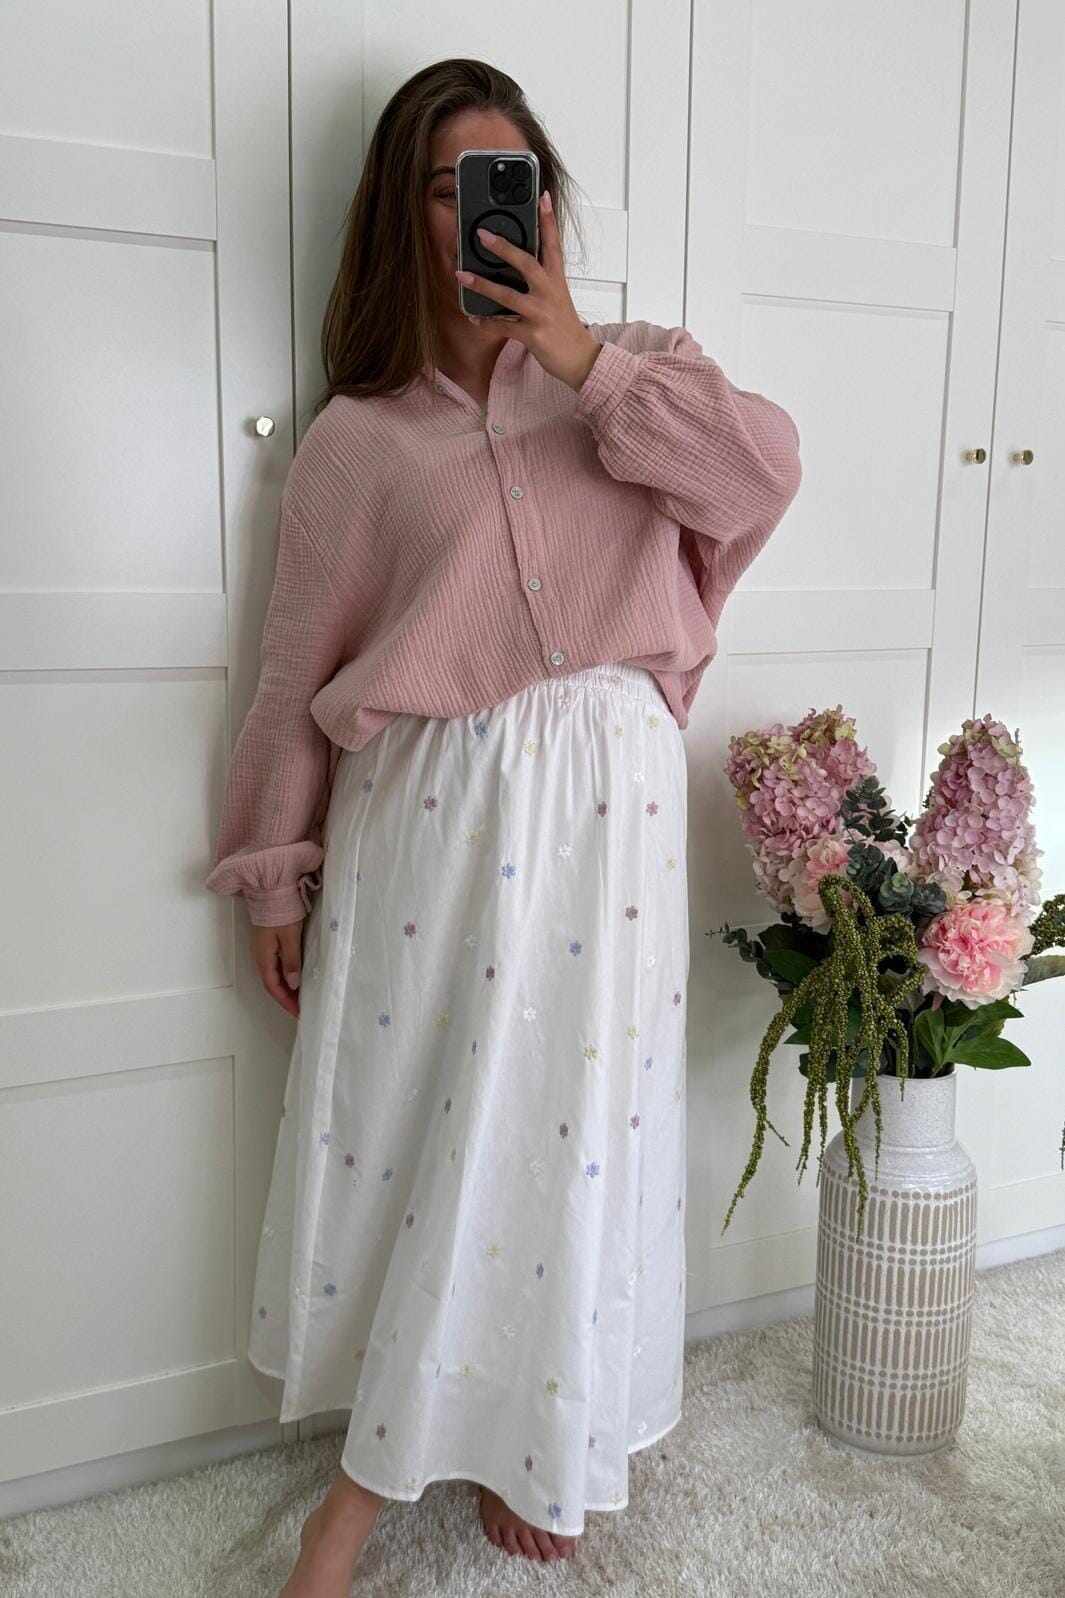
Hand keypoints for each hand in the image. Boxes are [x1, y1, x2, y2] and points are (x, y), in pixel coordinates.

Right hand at [251, 918, 304, 1017]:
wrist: (271, 889)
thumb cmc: (281, 911)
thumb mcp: (290, 937)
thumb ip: (292, 961)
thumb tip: (293, 984)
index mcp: (263, 956)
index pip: (273, 986)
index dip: (285, 1001)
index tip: (297, 1012)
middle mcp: (260, 955)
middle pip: (272, 982)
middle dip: (286, 997)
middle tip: (301, 1008)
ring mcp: (264, 948)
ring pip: (274, 974)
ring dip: (286, 987)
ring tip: (301, 997)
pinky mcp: (269, 941)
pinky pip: (276, 964)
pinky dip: (286, 975)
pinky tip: (296, 977)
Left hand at [455, 191, 600, 391]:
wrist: (580, 359)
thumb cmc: (566, 328)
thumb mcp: (558, 298)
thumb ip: (542, 281)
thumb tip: (517, 266)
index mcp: (557, 280)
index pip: (554, 244)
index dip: (548, 220)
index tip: (542, 197)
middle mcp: (549, 293)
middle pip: (526, 263)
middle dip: (503, 248)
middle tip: (482, 235)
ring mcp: (541, 313)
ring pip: (507, 295)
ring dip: (482, 285)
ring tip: (462, 276)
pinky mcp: (532, 334)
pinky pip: (503, 326)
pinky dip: (486, 322)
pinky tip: (473, 317)